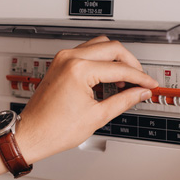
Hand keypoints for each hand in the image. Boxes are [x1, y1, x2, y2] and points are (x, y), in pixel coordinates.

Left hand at [15, 36, 157, 163]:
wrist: (31, 134)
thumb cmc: (54, 129)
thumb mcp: (97, 116)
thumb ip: (124, 101)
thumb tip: (140, 93)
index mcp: (78, 69)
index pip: (119, 68)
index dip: (139, 78)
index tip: (149, 84)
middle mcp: (69, 58)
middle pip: (112, 48)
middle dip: (130, 63)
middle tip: (140, 80)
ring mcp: (63, 58)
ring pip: (99, 45)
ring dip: (115, 59)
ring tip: (124, 80)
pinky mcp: (60, 63)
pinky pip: (87, 52)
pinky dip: (101, 61)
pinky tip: (108, 78)